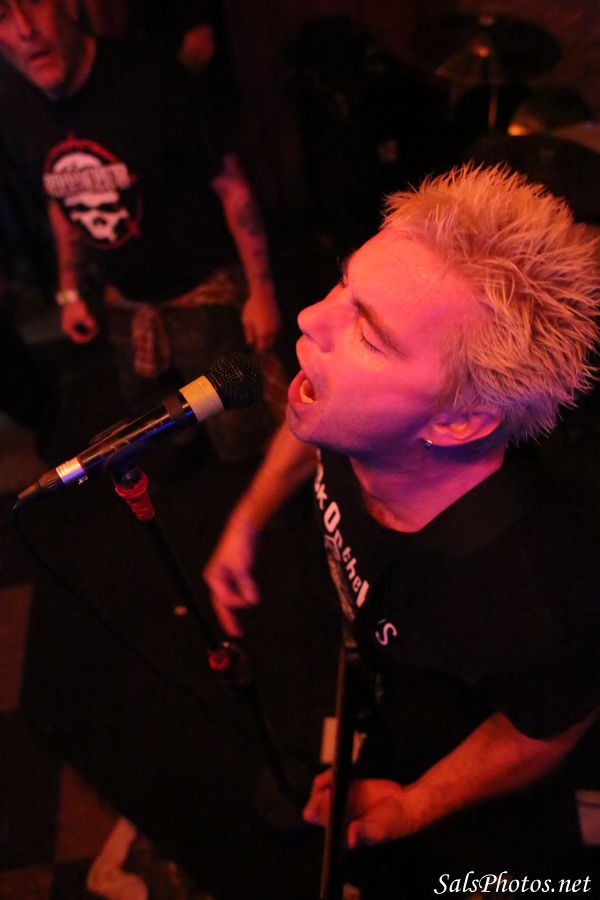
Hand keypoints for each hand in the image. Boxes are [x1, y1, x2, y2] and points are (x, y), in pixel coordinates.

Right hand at [60, 300, 98, 343]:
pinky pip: (79, 327)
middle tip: (95, 330)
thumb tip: (95, 329)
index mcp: (68, 329)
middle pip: (79, 336)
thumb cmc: (75, 306)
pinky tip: (90, 322)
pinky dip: (85, 326)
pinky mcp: (72, 319)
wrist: (71, 296)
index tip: (94, 333)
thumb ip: (90, 324)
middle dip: (87, 334)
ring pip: (79, 331)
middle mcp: (67, 327)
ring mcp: (69, 323)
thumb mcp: (84, 316)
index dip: (87, 338)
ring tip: (93, 326)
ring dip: (87, 330)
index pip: (78, 339)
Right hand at [203, 517, 260, 636]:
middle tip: (236, 634)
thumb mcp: (243, 567)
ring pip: (227, 600)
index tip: (249, 601)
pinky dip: (239, 600)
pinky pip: (234, 593)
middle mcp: (216, 580)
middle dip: (228, 619)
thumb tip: (250, 602)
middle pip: (221, 604)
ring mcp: (223, 578)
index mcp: (214, 578)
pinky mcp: (233, 575)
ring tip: (237, 627)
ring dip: (233, 612)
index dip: (236, 603)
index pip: (224, 600)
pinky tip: (244, 606)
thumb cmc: (239, 545)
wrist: (243, 528)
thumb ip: (245, 585)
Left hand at [241, 288, 280, 352]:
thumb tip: (250, 344)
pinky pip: (276, 331)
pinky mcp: (279, 320)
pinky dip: (272, 332)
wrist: (263, 295)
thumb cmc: (251, 307)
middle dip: (265, 347)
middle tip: (259, 347)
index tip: (255, 350)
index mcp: (262, 333)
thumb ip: (248, 333)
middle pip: (269, 345)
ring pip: (274, 338)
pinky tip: (266, 330)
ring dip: (269, 339)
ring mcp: (277, 326)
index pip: (262, 348)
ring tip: (262, 338)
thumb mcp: (246, 321)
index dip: (258, 350)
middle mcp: (271, 331)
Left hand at [303, 770, 415, 848]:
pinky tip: (335, 772)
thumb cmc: (392, 824)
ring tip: (334, 777)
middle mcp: (337, 818)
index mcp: (341, 833)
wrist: (404, 805)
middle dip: (317, 797)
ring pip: (318, 792)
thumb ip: (364, 832)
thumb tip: (351, 838)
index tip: (329, 798)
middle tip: (330, 789)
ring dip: (322, 784)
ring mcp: (340, 802)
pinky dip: (329, 775)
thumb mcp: (379, 830)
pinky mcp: (346, 787)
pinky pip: (329, 781)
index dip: (320, 811)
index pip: (321, 823)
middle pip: (314, 807)